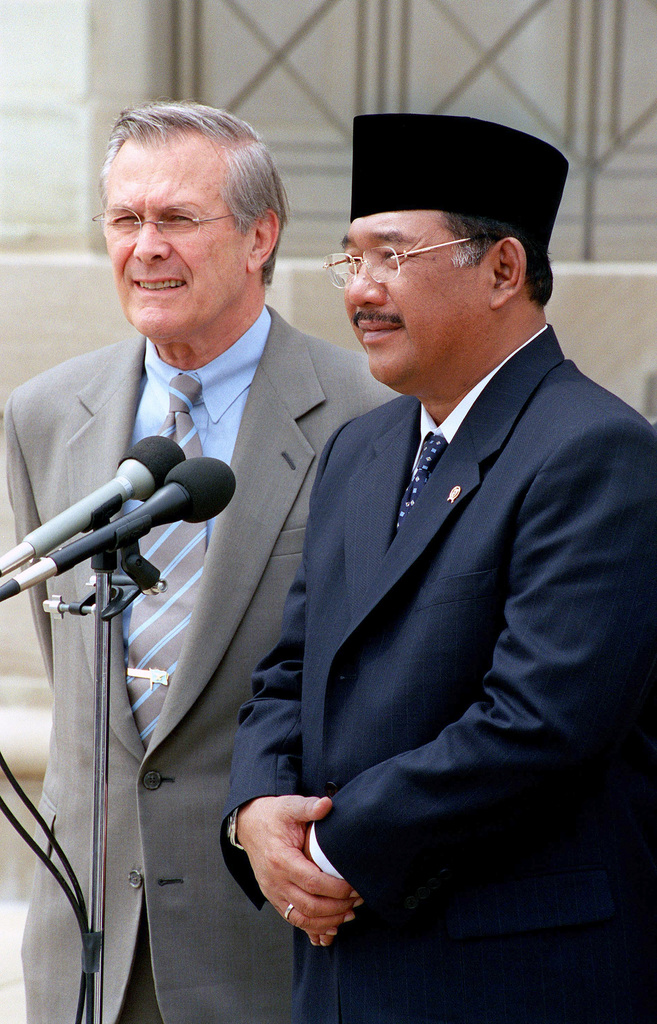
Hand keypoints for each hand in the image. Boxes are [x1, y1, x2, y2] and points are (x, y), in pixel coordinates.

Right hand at [237, 795, 359, 940]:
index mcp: (281, 859)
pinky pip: (293, 919)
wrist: (249, 825)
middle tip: (357, 900)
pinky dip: (313, 927)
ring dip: (327, 921)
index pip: (313, 882)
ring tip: (349, 914)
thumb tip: (327, 804)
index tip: (355, 886)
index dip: (337, 888)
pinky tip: (332, 925)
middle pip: (309, 905)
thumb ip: (308, 807)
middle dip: (337, 907)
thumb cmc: (273, 816)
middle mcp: (275, 880)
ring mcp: (273, 892)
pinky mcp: (274, 897)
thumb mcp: (289, 806)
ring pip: (301, 918)